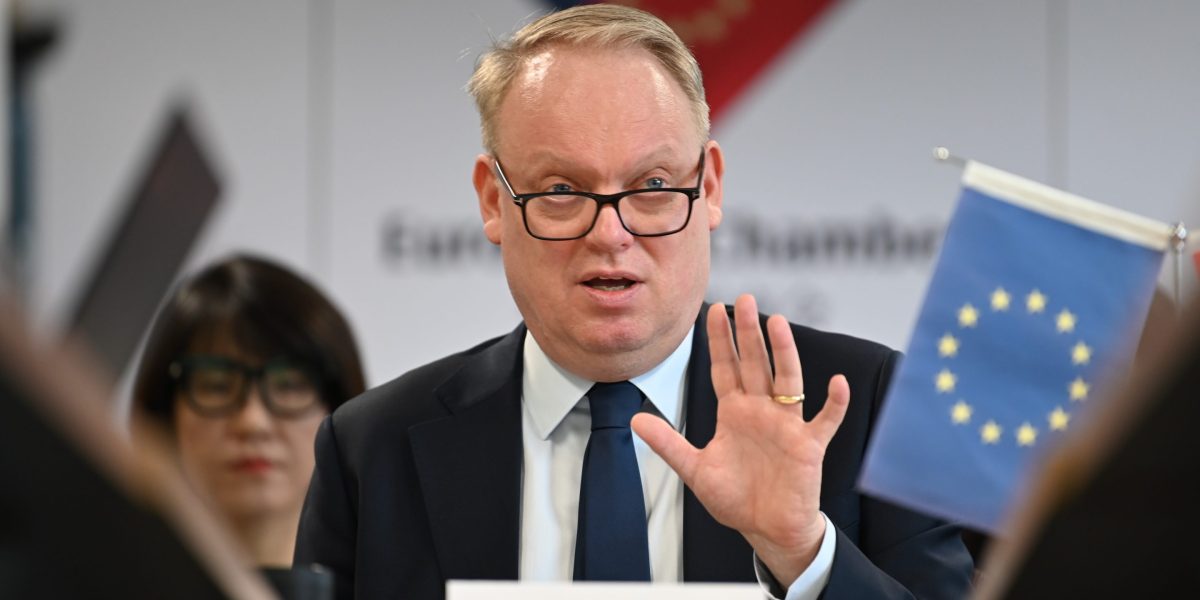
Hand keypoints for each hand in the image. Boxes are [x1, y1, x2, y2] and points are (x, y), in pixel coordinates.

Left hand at [631, 294, 849, 586]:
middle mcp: (761, 411)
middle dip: (748, 333)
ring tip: (778, 323)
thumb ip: (668, 444)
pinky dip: (834, 404)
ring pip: (787, 381)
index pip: (725, 368)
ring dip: (784, 353)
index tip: (714, 309)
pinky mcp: (809, 446)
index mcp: (734, 412)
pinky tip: (837, 383)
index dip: (720, 340)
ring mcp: (786, 426)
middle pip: (754, 365)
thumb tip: (635, 420)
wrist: (767, 529)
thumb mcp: (695, 470)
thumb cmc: (736, 499)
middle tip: (745, 299)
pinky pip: (825, 421)